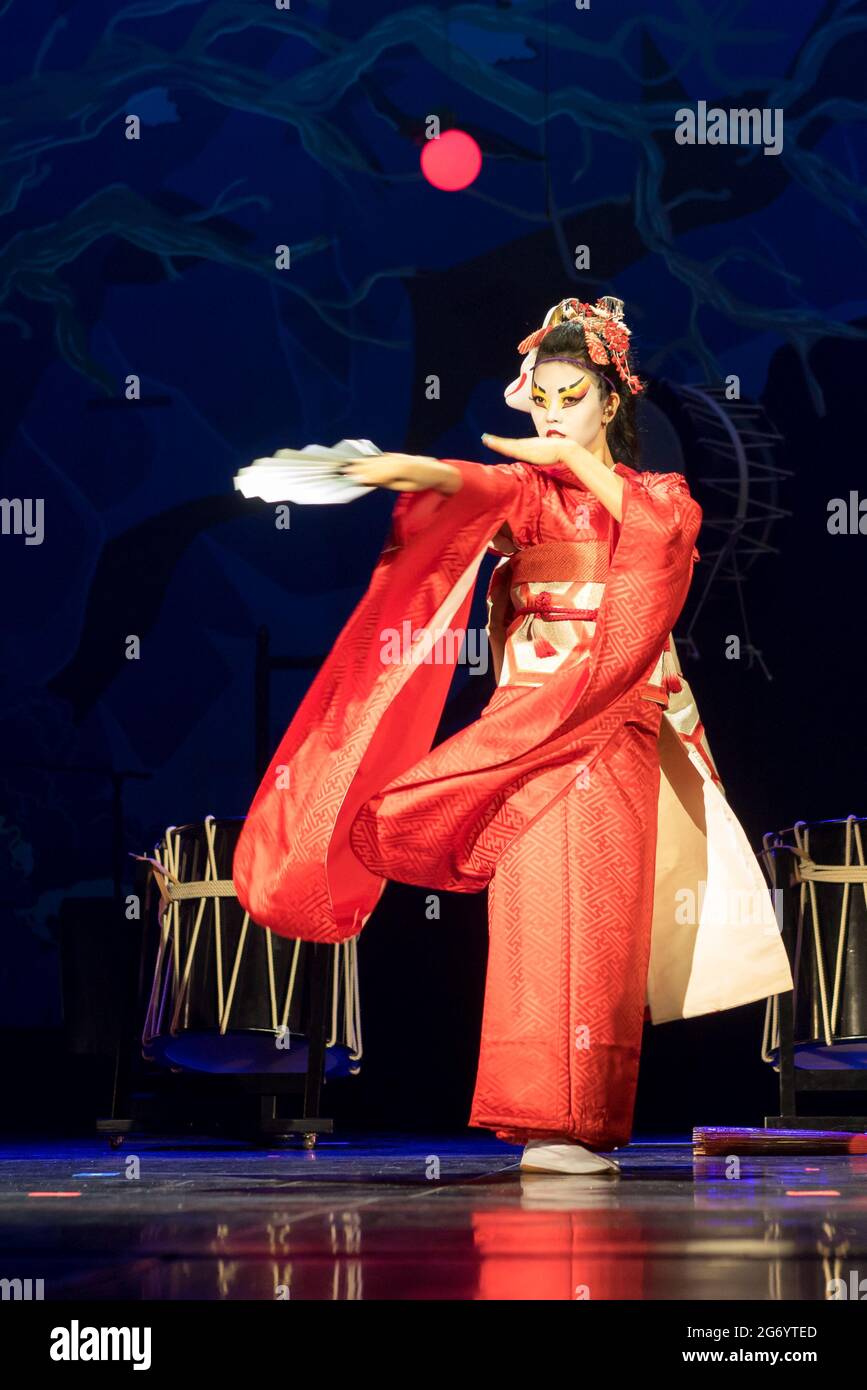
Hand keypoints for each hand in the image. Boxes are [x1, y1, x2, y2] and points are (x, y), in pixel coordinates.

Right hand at [339, 453, 460, 493]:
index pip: (382, 472)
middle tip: (344, 472)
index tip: (355, 478)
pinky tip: (359, 460)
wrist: (436, 470)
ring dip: (361, 462)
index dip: (368, 475)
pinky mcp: (394, 456)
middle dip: (360, 468)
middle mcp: (398, 459)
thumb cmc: (422, 482)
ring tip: (347, 465)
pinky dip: (368, 459)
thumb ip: (390, 482)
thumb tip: (373, 480)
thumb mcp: (407, 486)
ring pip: (376, 459)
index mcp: (403, 468)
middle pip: (375, 464)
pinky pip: (378, 457)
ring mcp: (396, 456)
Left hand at [481, 434, 577, 466]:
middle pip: (508, 444)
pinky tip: (494, 444)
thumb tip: (544, 459)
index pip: (515, 445)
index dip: (505, 444)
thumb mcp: (547, 454)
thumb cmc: (560, 452)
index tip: (496, 442)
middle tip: (484, 437)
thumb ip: (543, 456)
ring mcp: (526, 447)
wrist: (564, 449)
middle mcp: (526, 444)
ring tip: (485, 439)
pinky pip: (510, 449)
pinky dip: (501, 446)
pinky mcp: (526, 451)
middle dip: (496, 441)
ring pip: (507, 445)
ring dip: (495, 442)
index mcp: (531, 445)